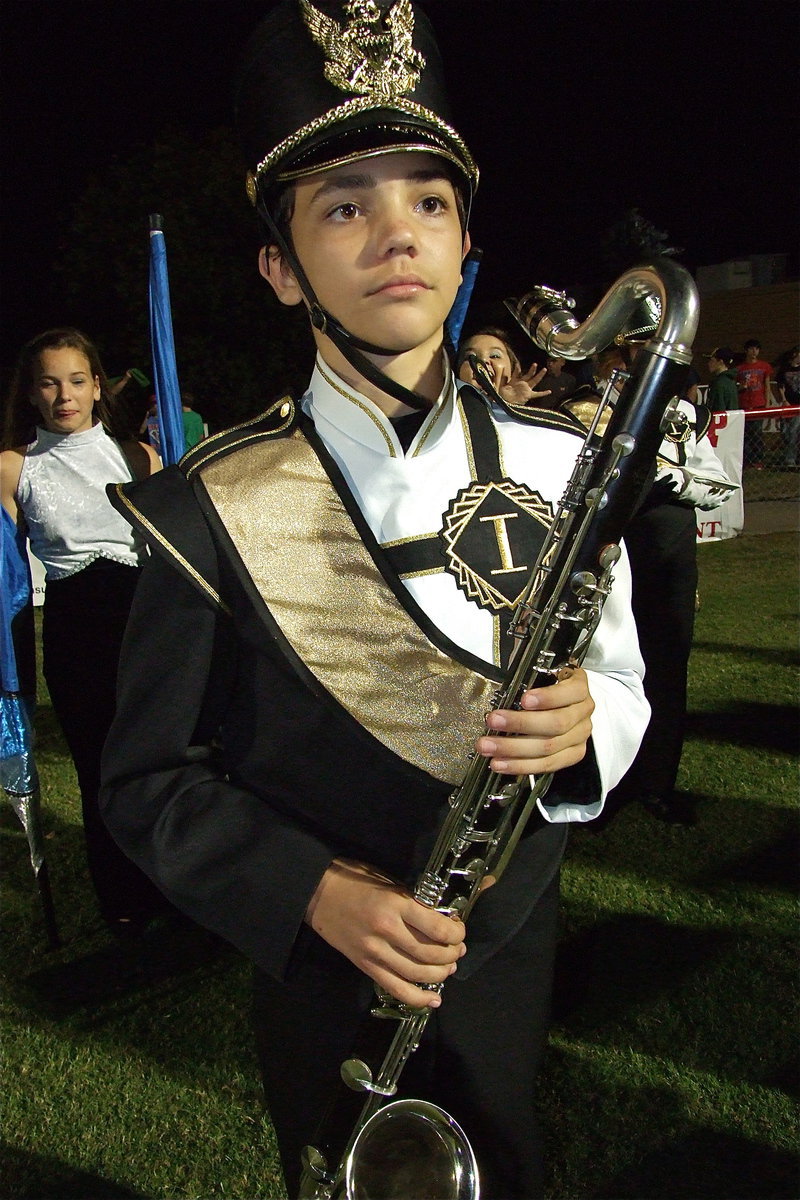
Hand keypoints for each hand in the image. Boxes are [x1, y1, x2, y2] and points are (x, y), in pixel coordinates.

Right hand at [305, 859, 465, 1007]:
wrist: (317, 893)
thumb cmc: (354, 880)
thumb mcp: (388, 881)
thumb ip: (413, 901)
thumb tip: (441, 917)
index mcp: (395, 904)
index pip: (437, 929)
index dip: (457, 933)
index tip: (459, 930)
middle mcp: (387, 931)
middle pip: (431, 954)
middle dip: (452, 954)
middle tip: (457, 949)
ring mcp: (375, 952)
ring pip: (418, 974)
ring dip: (440, 974)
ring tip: (448, 967)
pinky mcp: (365, 966)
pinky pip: (397, 989)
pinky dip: (418, 998)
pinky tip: (434, 998)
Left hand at [476, 666, 593, 774]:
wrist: (563, 703)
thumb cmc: (548, 686)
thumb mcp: (541, 674)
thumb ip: (528, 681)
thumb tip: (501, 691)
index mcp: (579, 687)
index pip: (570, 693)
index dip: (547, 697)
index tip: (524, 700)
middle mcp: (583, 711)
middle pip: (556, 723)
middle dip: (520, 723)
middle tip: (493, 721)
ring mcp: (580, 735)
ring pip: (549, 747)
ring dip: (513, 748)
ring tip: (489, 746)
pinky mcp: (573, 754)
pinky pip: (548, 764)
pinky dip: (521, 765)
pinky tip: (502, 762)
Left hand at [500, 364, 551, 406]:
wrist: (505, 404)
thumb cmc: (502, 396)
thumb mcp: (501, 386)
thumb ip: (503, 378)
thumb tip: (502, 368)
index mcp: (515, 381)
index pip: (517, 372)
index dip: (517, 368)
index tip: (517, 364)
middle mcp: (521, 384)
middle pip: (529, 375)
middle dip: (532, 369)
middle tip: (535, 363)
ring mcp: (526, 389)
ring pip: (534, 381)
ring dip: (539, 375)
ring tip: (544, 369)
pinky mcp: (528, 395)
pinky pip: (537, 394)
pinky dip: (543, 393)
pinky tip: (549, 391)